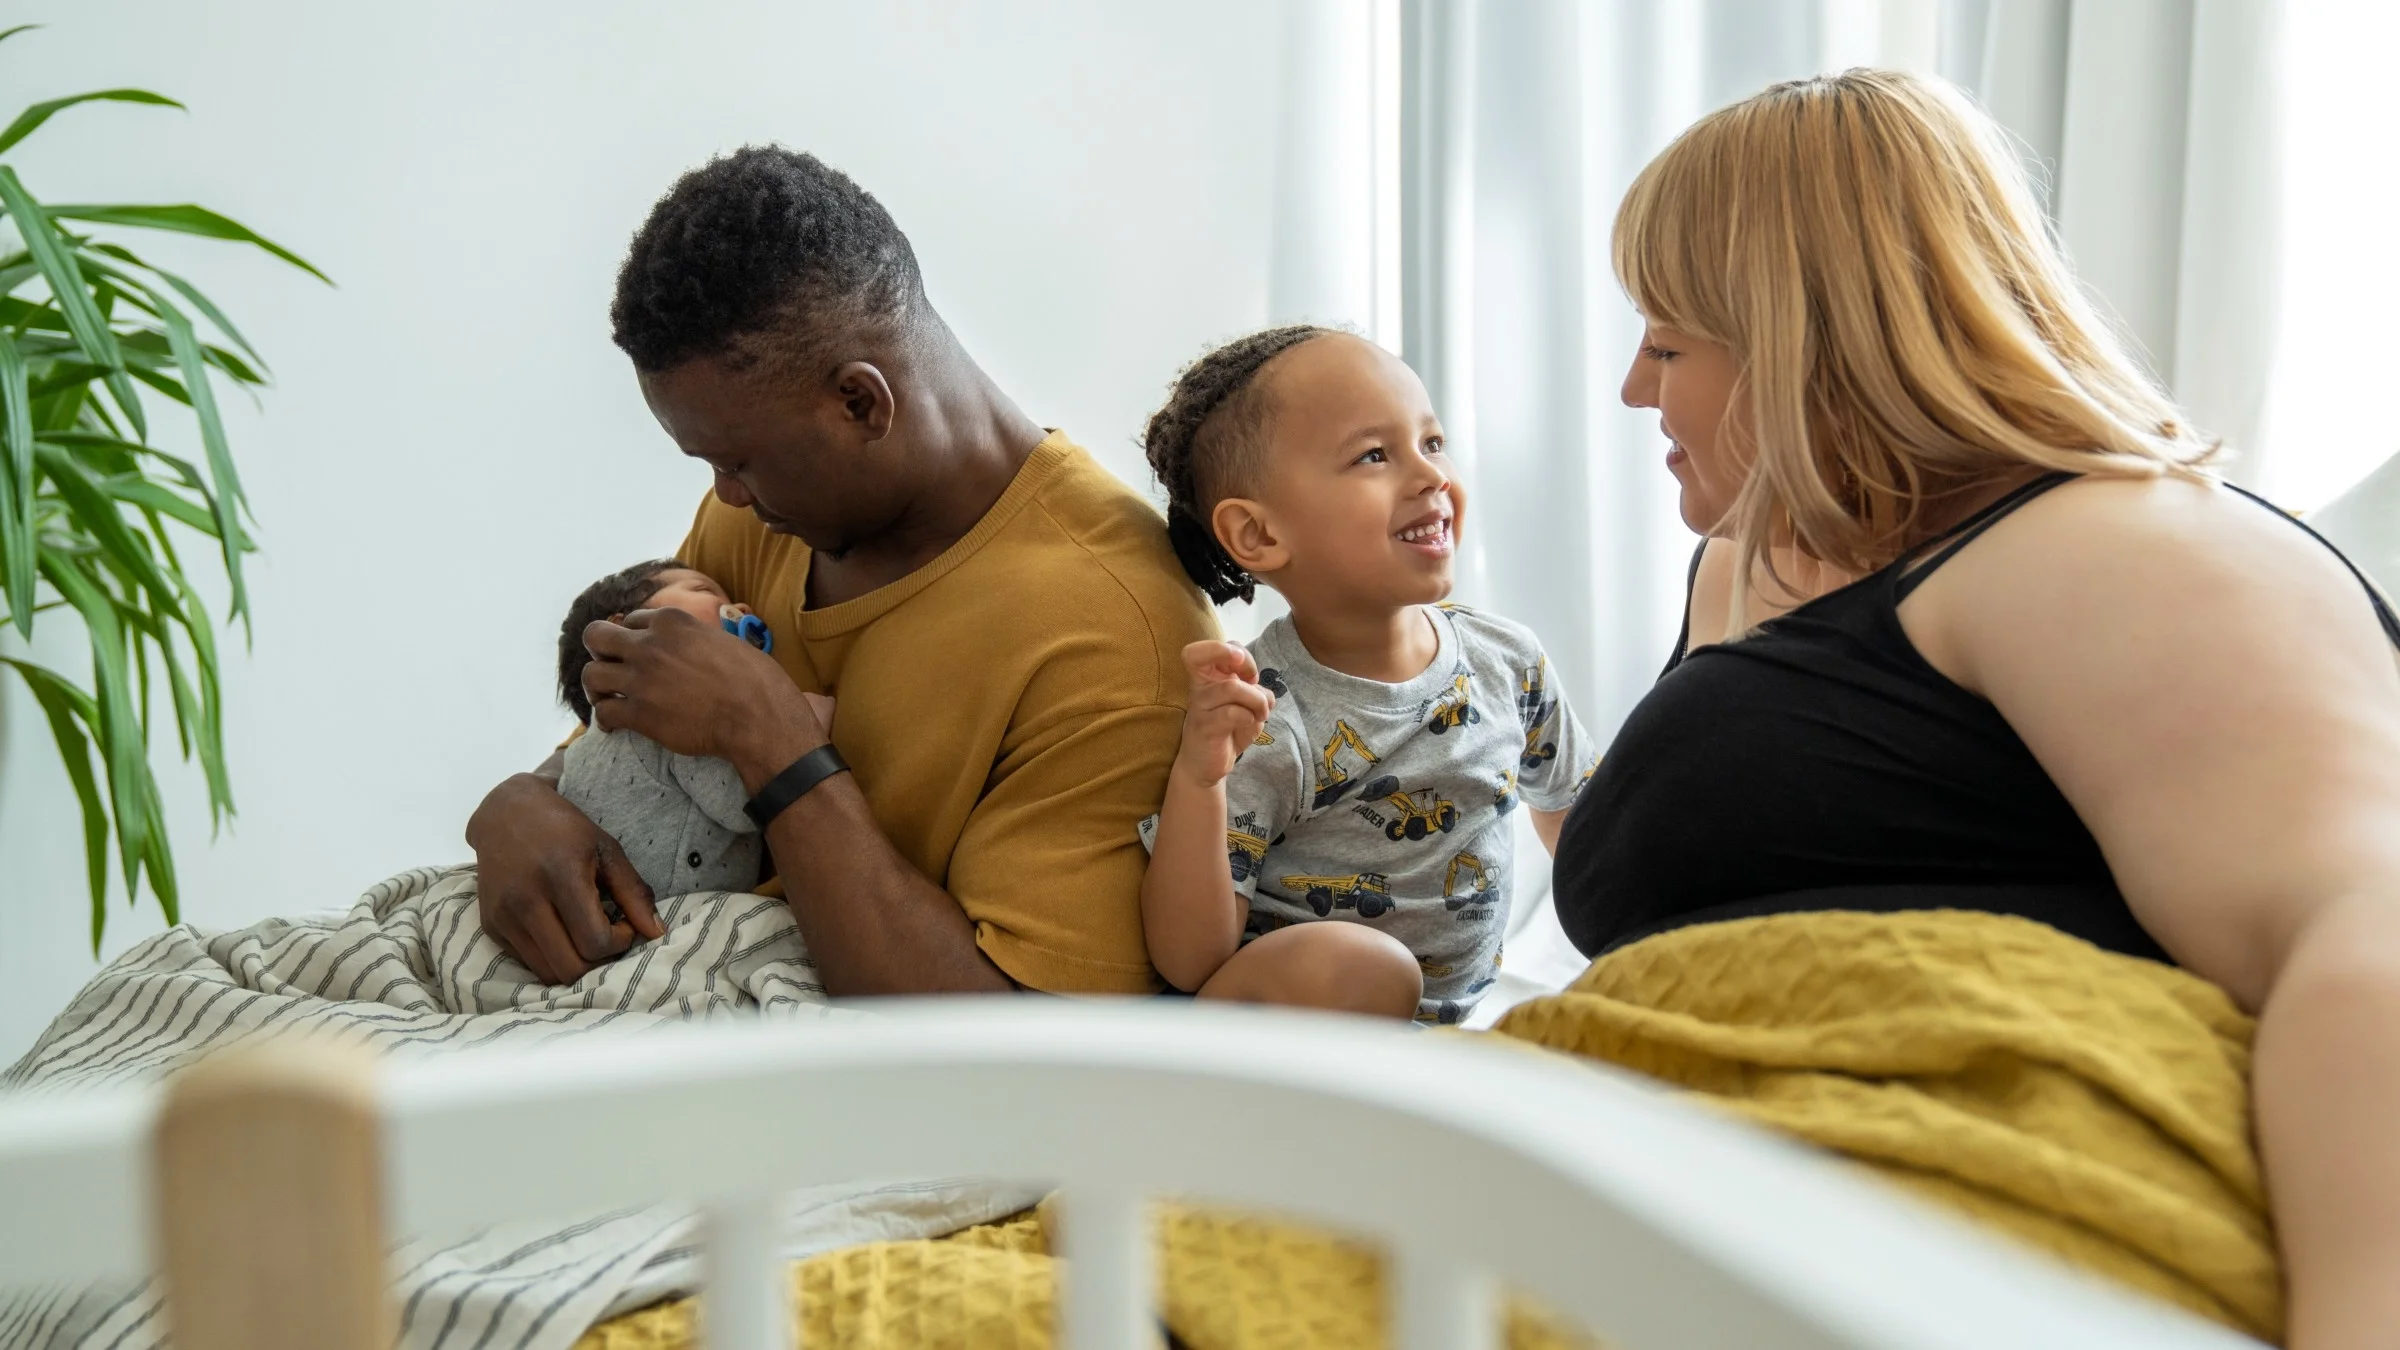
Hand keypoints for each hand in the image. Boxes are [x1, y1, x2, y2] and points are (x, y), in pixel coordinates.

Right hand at [466, 773, 663, 983]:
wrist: (505, 814)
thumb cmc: (565, 829)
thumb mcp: (607, 851)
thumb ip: (634, 893)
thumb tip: (657, 933)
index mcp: (560, 877)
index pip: (595, 942)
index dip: (620, 942)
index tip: (624, 923)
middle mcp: (525, 901)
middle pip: (571, 968)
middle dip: (599, 961)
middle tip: (607, 936)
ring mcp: (503, 917)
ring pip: (548, 974)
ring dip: (575, 964)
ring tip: (585, 937)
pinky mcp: (491, 926)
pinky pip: (528, 963)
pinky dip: (552, 958)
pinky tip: (562, 932)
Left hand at [580, 606, 826, 781]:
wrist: (757, 716)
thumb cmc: (755, 679)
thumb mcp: (724, 640)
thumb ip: (696, 638)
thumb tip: (694, 647)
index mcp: (672, 621)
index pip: (632, 620)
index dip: (633, 637)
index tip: (638, 652)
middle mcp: (649, 645)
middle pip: (596, 637)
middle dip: (599, 651)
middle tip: (611, 668)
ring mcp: (641, 679)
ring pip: (591, 675)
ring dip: (597, 687)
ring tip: (608, 698)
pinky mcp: (640, 714)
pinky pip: (603, 712)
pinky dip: (605, 720)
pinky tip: (614, 725)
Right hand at [1174, 640, 1272, 787]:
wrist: (1205, 765)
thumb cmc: (1226, 729)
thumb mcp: (1245, 704)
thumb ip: (1253, 689)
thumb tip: (1265, 693)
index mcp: (1205, 677)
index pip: (1200, 650)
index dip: (1226, 649)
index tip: (1246, 668)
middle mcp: (1198, 688)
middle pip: (1206, 656)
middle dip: (1244, 662)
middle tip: (1254, 681)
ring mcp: (1199, 707)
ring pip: (1232, 687)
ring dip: (1257, 700)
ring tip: (1261, 714)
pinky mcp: (1204, 727)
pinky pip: (1233, 713)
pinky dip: (1250, 719)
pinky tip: (1248, 728)